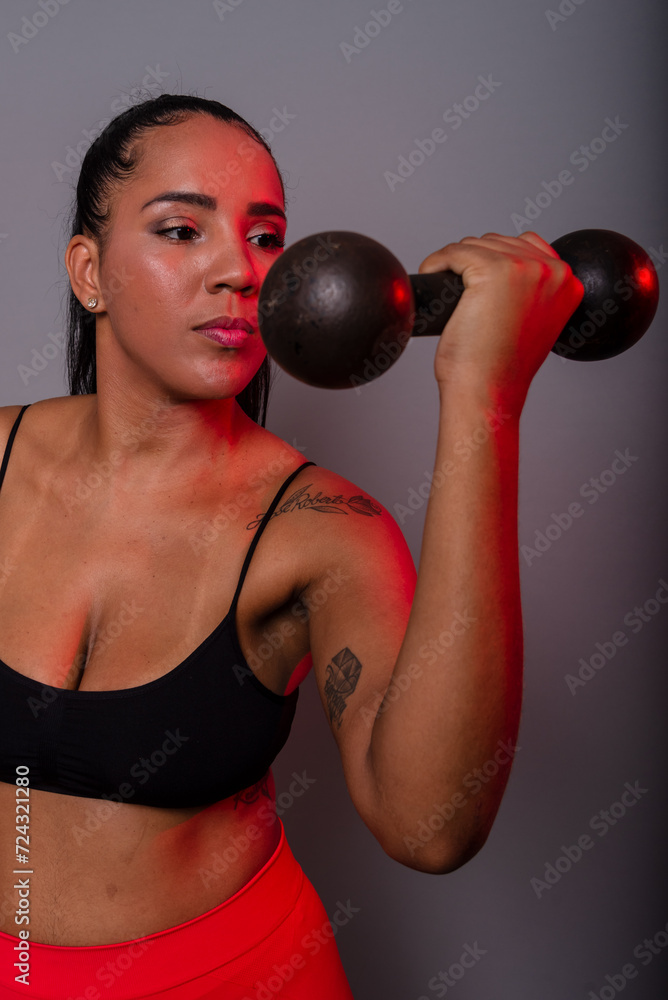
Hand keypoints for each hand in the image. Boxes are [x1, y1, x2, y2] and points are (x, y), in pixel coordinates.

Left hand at [418, 231, 584, 414]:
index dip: (497, 260)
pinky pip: (454, 252)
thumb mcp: (533, 323)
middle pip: (499, 242)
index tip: (478, 281)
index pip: (529, 245)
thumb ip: (533, 292)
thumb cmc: (501, 367)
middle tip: (460, 293)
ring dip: (455, 262)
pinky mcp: (491, 271)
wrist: (487, 391)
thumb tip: (509, 266)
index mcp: (569, 283)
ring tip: (448, 290)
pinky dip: (437, 262)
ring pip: (475, 245)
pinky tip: (432, 276)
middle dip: (474, 261)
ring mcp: (524, 268)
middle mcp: (553, 271)